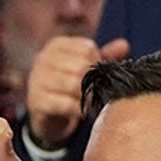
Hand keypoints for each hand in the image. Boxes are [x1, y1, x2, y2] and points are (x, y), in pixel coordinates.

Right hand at [26, 35, 129, 150]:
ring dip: (88, 96)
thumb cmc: (67, 86)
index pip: (87, 48)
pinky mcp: (36, 101)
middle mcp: (43, 59)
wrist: (46, 115)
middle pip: (81, 66)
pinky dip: (79, 109)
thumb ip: (103, 56)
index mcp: (56, 45)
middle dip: (93, 82)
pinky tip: (82, 112)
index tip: (96, 75)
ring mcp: (37, 80)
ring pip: (74, 85)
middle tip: (96, 92)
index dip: (98, 63)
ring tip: (91, 101)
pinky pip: (65, 104)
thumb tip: (124, 45)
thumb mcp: (84, 67)